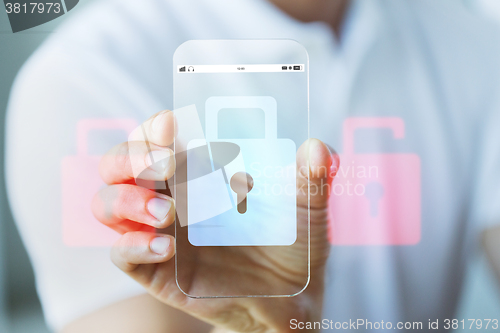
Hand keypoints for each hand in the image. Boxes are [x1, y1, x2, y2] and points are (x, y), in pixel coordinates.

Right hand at [92, 110, 337, 331]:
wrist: (289, 298)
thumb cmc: (291, 243)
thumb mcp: (307, 208)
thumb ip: (312, 178)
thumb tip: (319, 148)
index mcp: (198, 169)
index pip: (156, 135)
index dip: (154, 126)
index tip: (172, 123)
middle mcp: (170, 195)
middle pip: (119, 163)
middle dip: (131, 156)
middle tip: (165, 165)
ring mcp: (158, 231)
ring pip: (107, 203)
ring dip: (127, 201)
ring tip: (168, 214)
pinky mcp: (155, 269)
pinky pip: (121, 253)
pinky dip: (133, 246)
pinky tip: (166, 248)